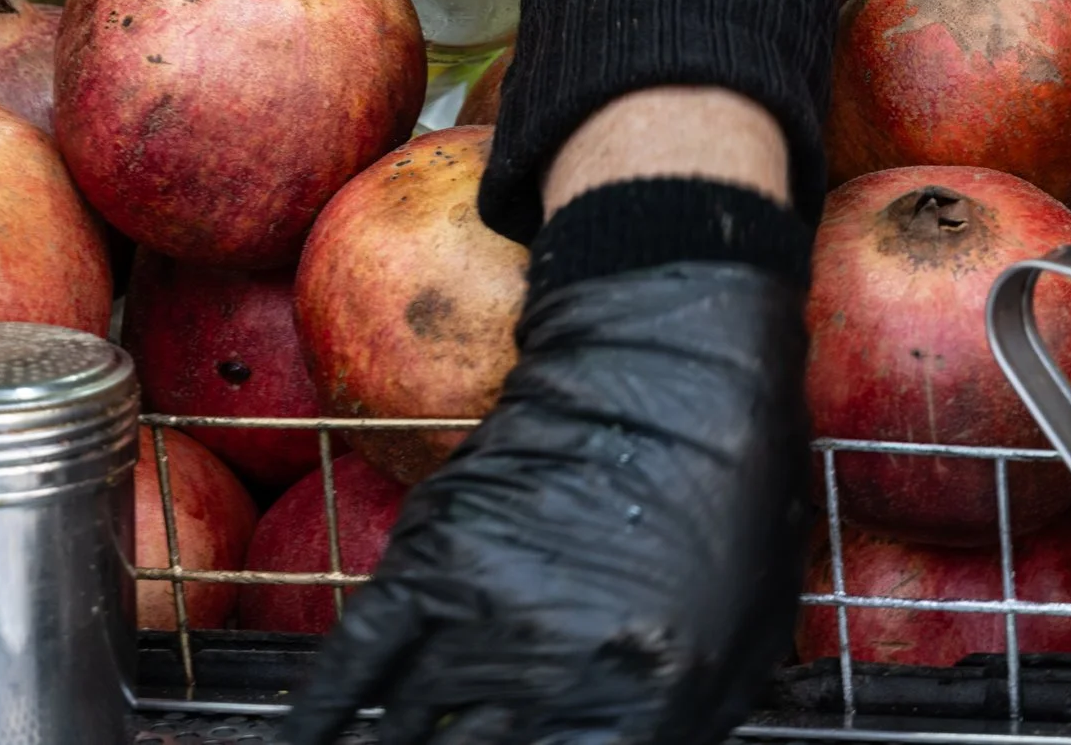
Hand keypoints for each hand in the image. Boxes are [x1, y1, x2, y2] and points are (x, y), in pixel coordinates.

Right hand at [279, 264, 809, 744]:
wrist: (669, 362)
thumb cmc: (736, 488)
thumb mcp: (752, 625)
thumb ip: (687, 718)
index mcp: (645, 697)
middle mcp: (552, 675)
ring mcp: (479, 619)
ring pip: (405, 737)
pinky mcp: (426, 563)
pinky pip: (352, 668)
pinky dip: (318, 719)